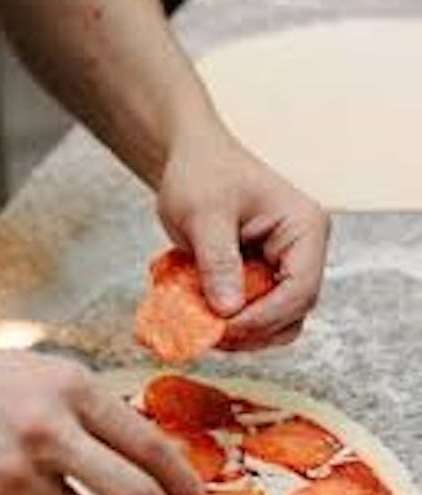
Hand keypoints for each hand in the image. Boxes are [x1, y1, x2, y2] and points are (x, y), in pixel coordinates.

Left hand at [157, 118, 329, 349]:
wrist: (190, 159)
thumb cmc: (202, 172)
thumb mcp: (205, 214)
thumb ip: (218, 262)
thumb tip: (229, 310)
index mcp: (304, 229)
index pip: (300, 290)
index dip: (264, 317)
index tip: (224, 326)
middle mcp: (302, 252)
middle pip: (292, 314)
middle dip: (252, 331)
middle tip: (209, 334)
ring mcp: (283, 268)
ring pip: (276, 323)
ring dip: (241, 334)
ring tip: (203, 327)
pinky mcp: (262, 279)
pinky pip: (255, 314)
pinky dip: (230, 323)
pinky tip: (202, 316)